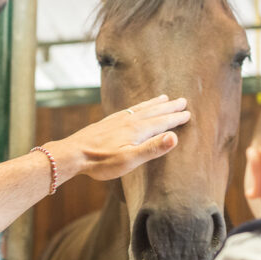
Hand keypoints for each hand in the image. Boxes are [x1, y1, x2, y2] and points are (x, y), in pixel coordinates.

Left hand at [50, 95, 190, 182]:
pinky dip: (138, 106)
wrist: (73, 154)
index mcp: (137, 130)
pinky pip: (129, 110)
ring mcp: (117, 120)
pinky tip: (135, 109)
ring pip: (141, 108)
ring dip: (154, 103)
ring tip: (163, 98)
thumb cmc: (102, 161)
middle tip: (183, 100)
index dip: (175, 118)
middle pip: (154, 111)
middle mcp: (129, 121)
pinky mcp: (108, 122)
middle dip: (169, 107)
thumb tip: (174, 137)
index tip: (188, 113)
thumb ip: (153, 148)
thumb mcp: (130, 159)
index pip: (162, 122)